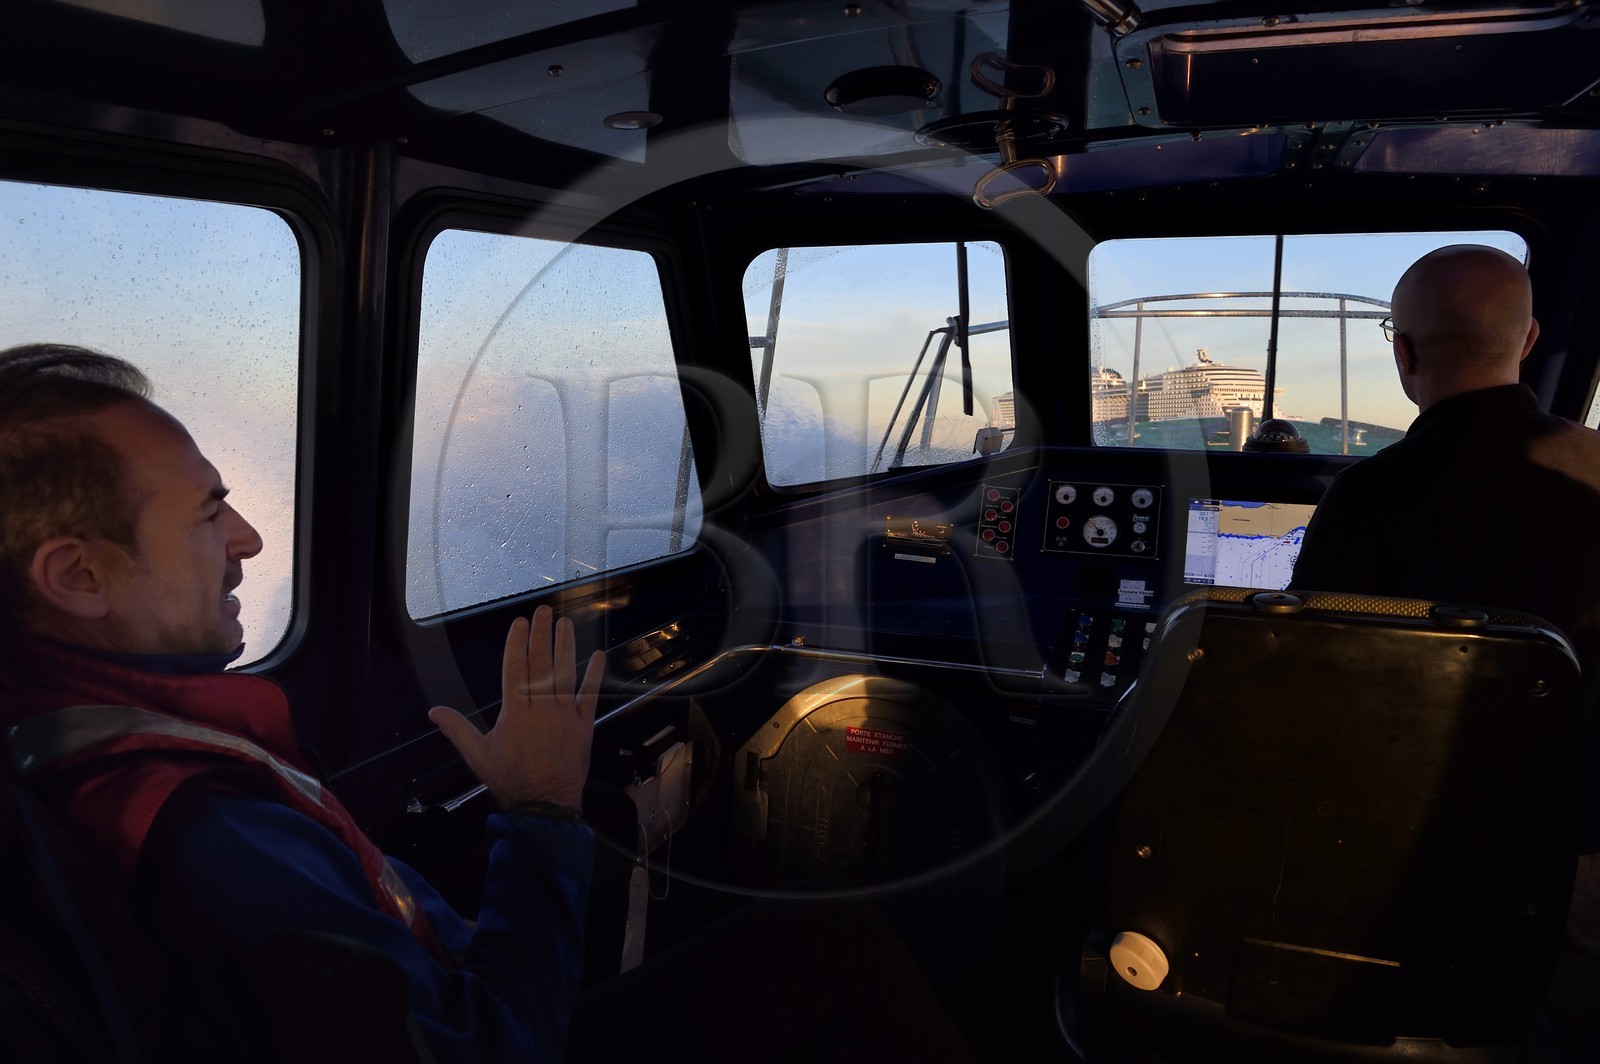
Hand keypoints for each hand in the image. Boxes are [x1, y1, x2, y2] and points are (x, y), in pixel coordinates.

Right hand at [429, 606, 603, 808]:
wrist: (545, 805)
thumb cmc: (510, 780)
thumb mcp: (478, 756)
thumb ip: (457, 730)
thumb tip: (433, 711)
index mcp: (515, 711)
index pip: (515, 668)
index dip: (517, 642)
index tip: (520, 622)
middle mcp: (541, 707)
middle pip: (540, 663)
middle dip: (541, 634)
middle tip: (543, 610)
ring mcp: (565, 715)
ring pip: (566, 673)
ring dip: (565, 646)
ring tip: (564, 624)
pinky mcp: (584, 726)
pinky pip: (590, 696)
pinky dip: (594, 675)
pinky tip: (597, 656)